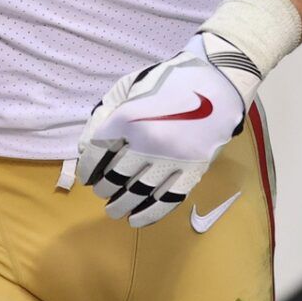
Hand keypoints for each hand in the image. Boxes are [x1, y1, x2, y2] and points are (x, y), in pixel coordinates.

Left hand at [75, 33, 248, 226]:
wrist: (216, 80)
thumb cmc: (168, 81)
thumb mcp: (129, 86)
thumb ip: (104, 114)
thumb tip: (85, 148)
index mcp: (128, 117)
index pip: (97, 151)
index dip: (88, 167)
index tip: (88, 177)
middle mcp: (147, 141)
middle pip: (116, 176)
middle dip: (105, 188)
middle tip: (103, 191)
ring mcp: (172, 157)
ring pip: (139, 192)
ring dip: (122, 205)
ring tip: (114, 210)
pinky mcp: (194, 169)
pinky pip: (169, 199)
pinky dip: (150, 214)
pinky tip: (137, 220)